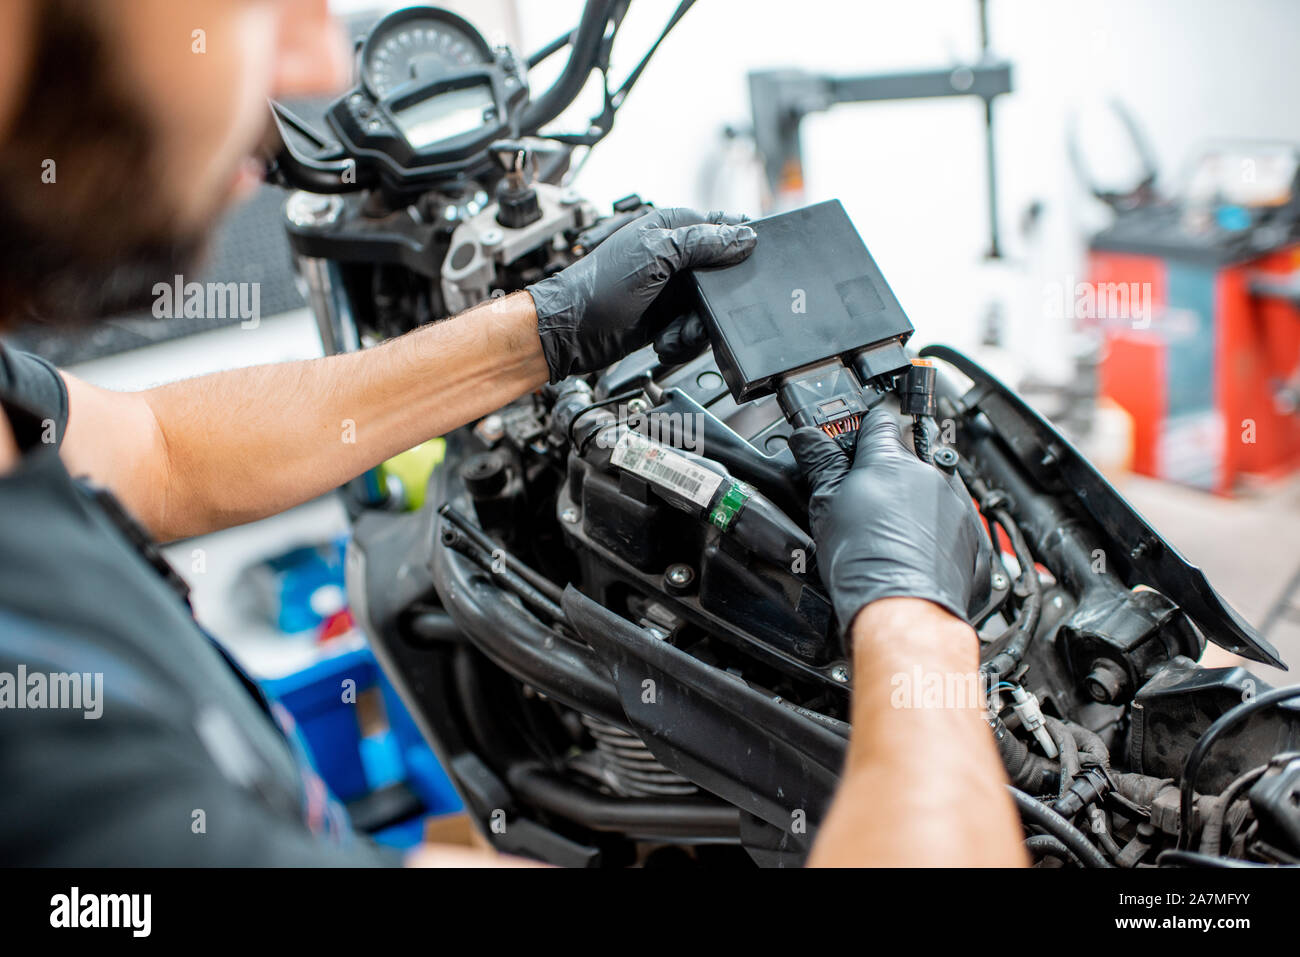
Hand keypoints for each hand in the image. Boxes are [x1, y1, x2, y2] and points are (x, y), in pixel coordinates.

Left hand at [526, 208, 755, 381]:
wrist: (570, 333)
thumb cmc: (597, 288)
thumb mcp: (654, 256)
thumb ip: (701, 244)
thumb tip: (744, 237)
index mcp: (672, 228)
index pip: (723, 228)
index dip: (738, 249)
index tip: (743, 271)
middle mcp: (675, 257)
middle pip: (723, 276)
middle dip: (714, 302)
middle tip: (697, 316)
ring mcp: (673, 289)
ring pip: (711, 308)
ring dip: (694, 328)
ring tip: (673, 335)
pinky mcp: (668, 317)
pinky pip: (695, 329)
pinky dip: (683, 341)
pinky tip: (665, 341)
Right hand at [789, 406, 991, 633]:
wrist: (905, 608)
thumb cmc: (866, 562)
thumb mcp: (827, 506)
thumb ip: (820, 463)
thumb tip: (807, 437)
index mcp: (890, 460)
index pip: (878, 422)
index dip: (863, 430)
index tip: (856, 440)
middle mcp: (928, 474)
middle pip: (903, 461)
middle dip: (885, 477)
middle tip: (863, 504)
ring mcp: (954, 504)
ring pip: (928, 492)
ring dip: (910, 505)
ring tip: (887, 537)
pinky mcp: (970, 533)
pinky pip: (949, 523)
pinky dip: (932, 533)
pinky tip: (911, 553)